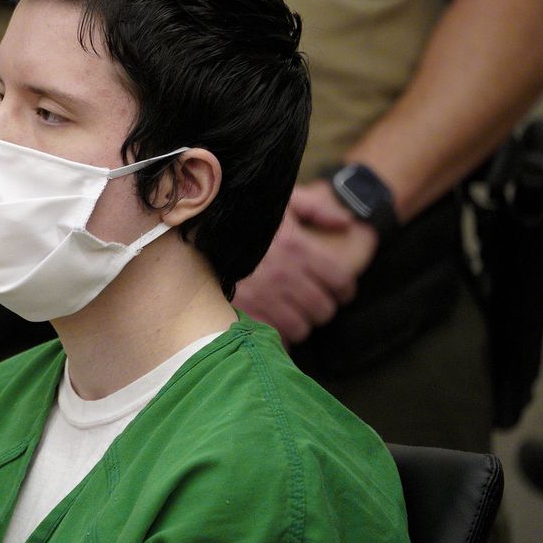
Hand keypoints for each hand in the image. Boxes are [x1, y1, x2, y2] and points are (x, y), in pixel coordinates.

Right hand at [232, 181, 379, 345]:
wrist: (196, 236)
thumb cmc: (244, 220)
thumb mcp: (282, 203)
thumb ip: (318, 209)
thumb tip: (347, 223)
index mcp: (298, 248)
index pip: (341, 281)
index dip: (345, 288)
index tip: (340, 290)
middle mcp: (284, 276)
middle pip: (324, 309)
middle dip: (322, 306)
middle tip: (313, 301)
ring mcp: (264, 299)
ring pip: (302, 328)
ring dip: (300, 322)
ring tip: (292, 312)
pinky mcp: (245, 315)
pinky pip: (275, 339)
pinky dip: (277, 335)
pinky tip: (272, 321)